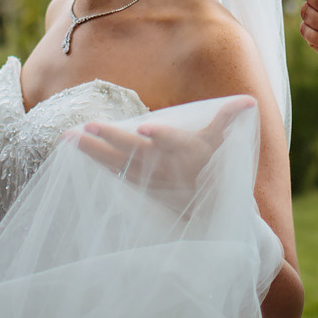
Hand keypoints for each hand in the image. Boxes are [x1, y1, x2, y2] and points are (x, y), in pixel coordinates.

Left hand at [69, 99, 252, 203]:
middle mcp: (169, 170)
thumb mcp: (225, 145)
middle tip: (89, 125)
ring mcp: (151, 181)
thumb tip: (248, 101)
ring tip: (69, 137)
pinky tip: (75, 149)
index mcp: (191, 155)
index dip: (162, 136)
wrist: (211, 216)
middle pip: (138, 154)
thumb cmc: (217, 171)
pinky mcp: (140, 188)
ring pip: (119, 167)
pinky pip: (114, 176)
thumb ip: (228, 120)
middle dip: (113, 140)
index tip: (145, 128)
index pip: (176, 143)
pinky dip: (94, 163)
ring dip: (93, 152)